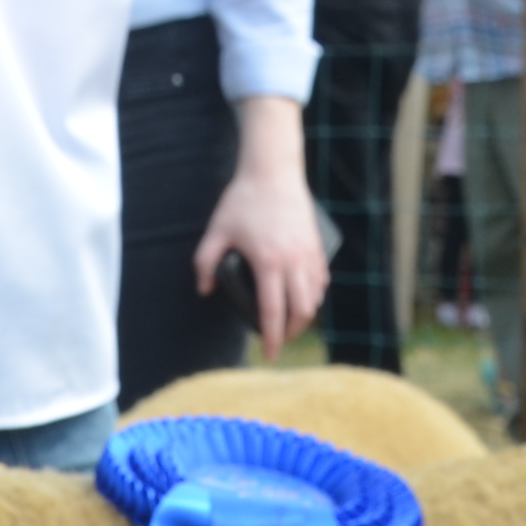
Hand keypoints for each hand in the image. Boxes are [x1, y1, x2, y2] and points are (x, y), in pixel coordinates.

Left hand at [194, 159, 328, 354]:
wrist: (273, 170)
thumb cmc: (242, 200)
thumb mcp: (216, 231)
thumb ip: (204, 262)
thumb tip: (204, 292)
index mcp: (269, 262)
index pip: (273, 311)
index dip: (271, 337)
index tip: (268, 354)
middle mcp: (294, 261)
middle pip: (300, 311)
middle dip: (290, 332)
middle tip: (277, 342)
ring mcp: (309, 253)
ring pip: (315, 297)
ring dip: (304, 315)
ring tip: (289, 323)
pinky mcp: (318, 245)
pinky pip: (321, 280)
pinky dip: (315, 295)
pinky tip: (304, 300)